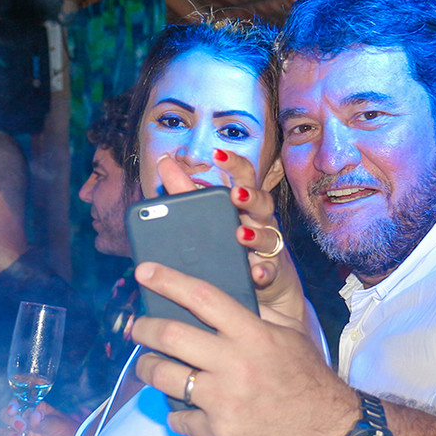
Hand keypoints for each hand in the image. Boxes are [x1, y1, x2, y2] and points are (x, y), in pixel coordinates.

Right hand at [0, 400, 78, 435]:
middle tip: (22, 427)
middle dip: (10, 421)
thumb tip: (34, 415)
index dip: (11, 407)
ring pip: (4, 435)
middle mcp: (24, 423)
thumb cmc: (68, 432)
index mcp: (32, 412)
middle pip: (6, 418)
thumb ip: (44, 422)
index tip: (13, 410)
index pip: (16, 405)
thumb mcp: (58, 425)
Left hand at [129, 260, 355, 435]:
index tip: (144, 271)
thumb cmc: (309, 380)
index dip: (168, 280)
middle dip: (145, 328)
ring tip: (150, 365)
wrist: (328, 433)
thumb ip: (257, 316)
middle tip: (138, 327)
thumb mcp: (290, 336)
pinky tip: (185, 407)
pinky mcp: (219, 433)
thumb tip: (220, 300)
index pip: (203, 297)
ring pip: (164, 377)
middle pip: (171, 336)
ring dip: (149, 368)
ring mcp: (224, 401)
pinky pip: (179, 417)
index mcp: (253, 335)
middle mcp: (235, 364)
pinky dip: (178, 411)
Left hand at [157, 151, 314, 340]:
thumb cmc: (231, 241)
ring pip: (269, 235)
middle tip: (235, 195)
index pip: (244, 176)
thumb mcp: (209, 215)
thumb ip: (186, 190)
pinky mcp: (271, 271)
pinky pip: (271, 270)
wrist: (258, 282)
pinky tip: (256, 273)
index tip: (217, 154)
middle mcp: (259, 220)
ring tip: (241, 235)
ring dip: (256, 235)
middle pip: (263, 201)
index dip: (234, 163)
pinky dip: (264, 271)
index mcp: (244, 203)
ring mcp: (268, 245)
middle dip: (251, 197)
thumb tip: (164, 161)